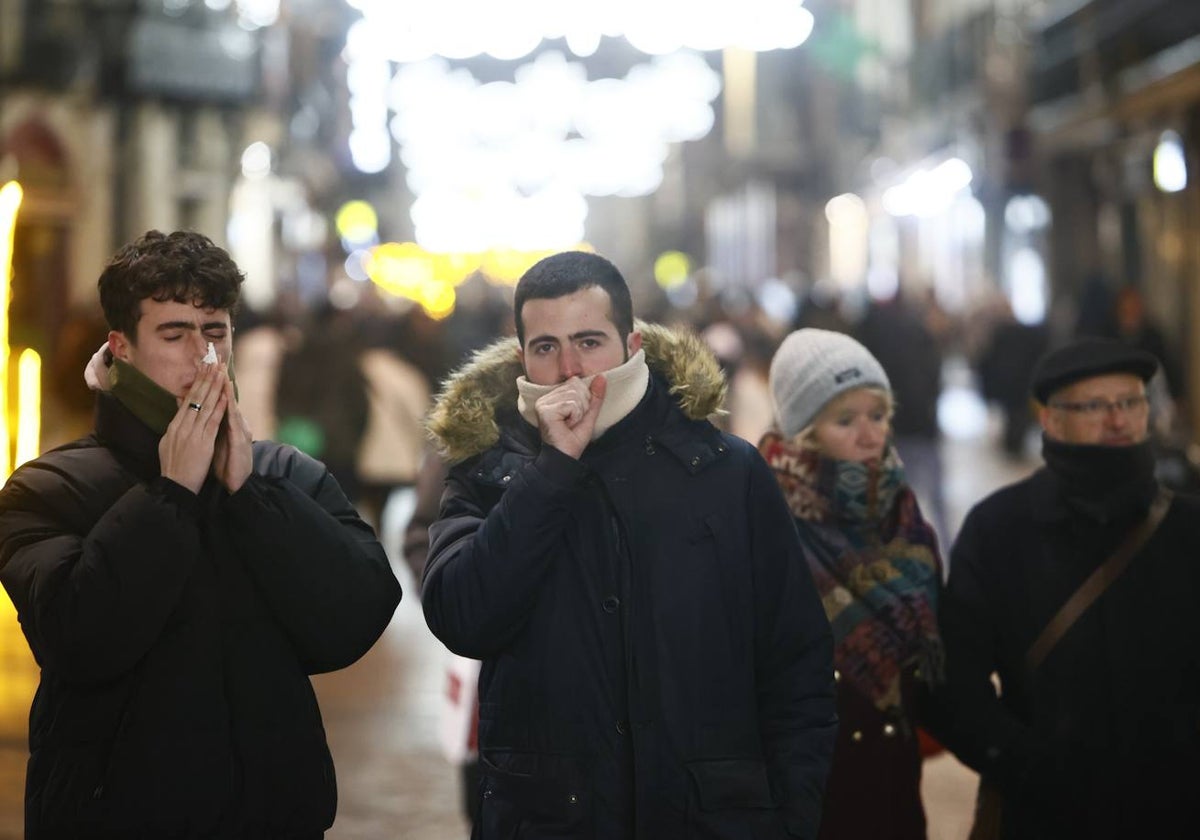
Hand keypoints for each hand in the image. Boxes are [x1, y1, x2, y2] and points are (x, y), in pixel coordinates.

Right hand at [159, 362, 227, 493]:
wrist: (175, 486)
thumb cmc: (173, 467)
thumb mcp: (169, 443)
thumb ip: (175, 425)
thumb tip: (178, 409)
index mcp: (174, 426)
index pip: (187, 399)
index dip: (196, 383)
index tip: (203, 368)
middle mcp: (182, 426)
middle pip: (195, 397)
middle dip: (205, 378)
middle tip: (212, 361)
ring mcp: (192, 433)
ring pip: (204, 405)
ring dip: (213, 388)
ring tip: (219, 372)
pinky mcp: (202, 442)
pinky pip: (212, 422)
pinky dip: (218, 408)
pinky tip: (224, 396)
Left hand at [213, 372, 252, 493]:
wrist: (236, 482)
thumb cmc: (226, 464)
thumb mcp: (213, 442)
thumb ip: (207, 426)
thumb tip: (195, 412)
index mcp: (227, 425)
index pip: (218, 401)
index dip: (213, 385)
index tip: (207, 369)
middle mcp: (236, 425)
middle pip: (227, 399)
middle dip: (220, 381)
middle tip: (216, 363)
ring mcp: (240, 432)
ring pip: (232, 407)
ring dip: (228, 391)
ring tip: (222, 374)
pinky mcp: (241, 441)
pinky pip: (235, 423)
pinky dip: (231, 410)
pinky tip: (228, 400)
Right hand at [533, 375, 605, 459]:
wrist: (564, 458)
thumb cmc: (573, 439)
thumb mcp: (588, 415)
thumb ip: (595, 396)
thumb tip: (602, 377)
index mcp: (553, 397)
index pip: (575, 382)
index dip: (583, 399)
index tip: (575, 416)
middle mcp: (545, 398)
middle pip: (576, 386)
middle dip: (582, 405)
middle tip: (572, 421)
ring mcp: (543, 403)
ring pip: (574, 394)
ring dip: (578, 412)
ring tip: (569, 424)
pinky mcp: (545, 410)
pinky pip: (571, 403)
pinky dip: (575, 416)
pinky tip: (566, 425)